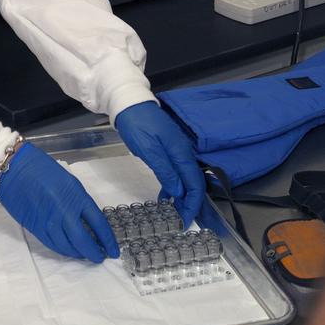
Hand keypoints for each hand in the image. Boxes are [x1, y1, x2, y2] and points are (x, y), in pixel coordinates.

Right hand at [0, 142, 119, 262]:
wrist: (14, 168)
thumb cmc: (43, 170)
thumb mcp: (69, 182)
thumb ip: (80, 203)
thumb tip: (90, 224)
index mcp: (76, 196)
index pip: (98, 223)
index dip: (107, 240)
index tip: (113, 250)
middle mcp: (63, 212)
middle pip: (83, 240)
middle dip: (94, 252)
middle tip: (99, 257)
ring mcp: (48, 222)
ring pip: (67, 247)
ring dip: (78, 254)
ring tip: (85, 255)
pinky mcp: (35, 228)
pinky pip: (52, 244)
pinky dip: (63, 250)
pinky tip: (69, 250)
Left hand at [115, 101, 204, 226]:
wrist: (129, 103)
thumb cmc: (137, 125)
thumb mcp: (148, 149)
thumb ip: (165, 170)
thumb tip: (180, 191)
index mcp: (181, 153)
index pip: (195, 183)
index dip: (193, 203)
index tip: (187, 220)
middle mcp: (183, 152)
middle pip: (193, 183)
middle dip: (189, 203)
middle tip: (180, 220)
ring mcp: (177, 151)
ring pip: (184, 178)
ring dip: (181, 196)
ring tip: (173, 213)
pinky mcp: (168, 150)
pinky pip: (175, 172)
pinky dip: (172, 186)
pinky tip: (164, 197)